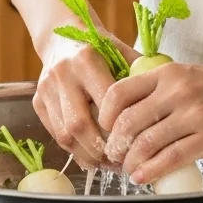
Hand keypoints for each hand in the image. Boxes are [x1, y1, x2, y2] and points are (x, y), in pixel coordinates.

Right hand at [33, 32, 137, 168]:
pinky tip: (91, 156)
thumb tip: (164, 102)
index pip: (106, 102)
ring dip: (87, 155)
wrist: (61, 39)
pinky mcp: (37, 101)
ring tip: (107, 163)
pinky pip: (54, 134)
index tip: (136, 141)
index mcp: (87, 59)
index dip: (120, 127)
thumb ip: (140, 75)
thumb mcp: (121, 53)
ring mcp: (46, 89)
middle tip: (120, 160)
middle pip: (79, 124)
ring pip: (64, 134)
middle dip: (101, 149)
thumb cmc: (99, 47)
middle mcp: (63, 74)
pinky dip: (74, 150)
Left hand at [97, 61, 202, 184]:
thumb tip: (128, 113)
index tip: (103, 129)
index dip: (104, 115)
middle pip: (127, 122)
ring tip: (129, 170)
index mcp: (168, 73)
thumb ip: (160, 89)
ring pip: (146, 144)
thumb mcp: (189, 75)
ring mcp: (193, 116)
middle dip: (115, 145)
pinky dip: (150, 172)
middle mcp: (177, 92)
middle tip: (113, 156)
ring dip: (131, 162)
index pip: (119, 92)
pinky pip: (170, 159)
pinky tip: (143, 178)